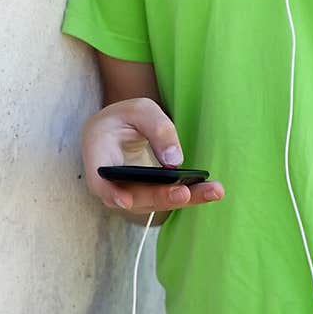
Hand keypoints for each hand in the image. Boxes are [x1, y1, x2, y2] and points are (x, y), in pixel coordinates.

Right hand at [81, 97, 224, 215]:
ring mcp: (128, 192)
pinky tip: (211, 190)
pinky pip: (165, 197)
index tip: (125, 201)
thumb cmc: (126, 117)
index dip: (111, 193)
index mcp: (98, 155)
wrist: (120, 129)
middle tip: (185, 193)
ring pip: (154, 202)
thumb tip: (175, 160)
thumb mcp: (140, 110)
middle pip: (133, 197)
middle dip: (161, 197)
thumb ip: (157, 129)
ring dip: (185, 200)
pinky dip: (188, 195)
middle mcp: (111, 182)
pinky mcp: (147, 194)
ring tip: (214, 191)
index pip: (99, 181)